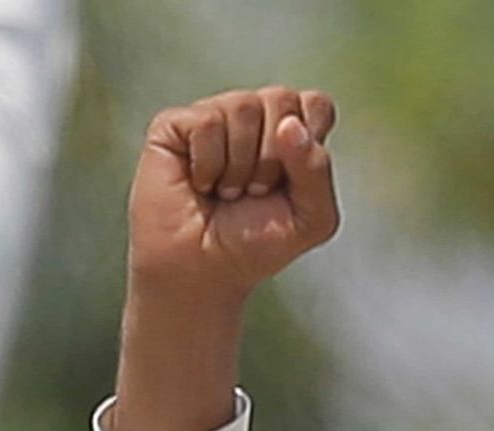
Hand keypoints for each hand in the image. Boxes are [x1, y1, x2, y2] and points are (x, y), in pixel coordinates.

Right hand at [127, 87, 340, 301]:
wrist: (204, 268)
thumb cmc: (257, 243)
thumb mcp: (313, 218)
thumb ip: (318, 169)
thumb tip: (290, 123)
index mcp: (293, 135)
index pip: (316, 103)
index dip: (309, 137)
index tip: (294, 178)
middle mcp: (255, 118)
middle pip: (283, 98)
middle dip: (275, 157)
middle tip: (257, 191)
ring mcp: (215, 116)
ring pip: (244, 106)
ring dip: (241, 166)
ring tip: (228, 191)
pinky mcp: (176, 124)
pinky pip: (206, 122)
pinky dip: (209, 164)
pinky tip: (201, 183)